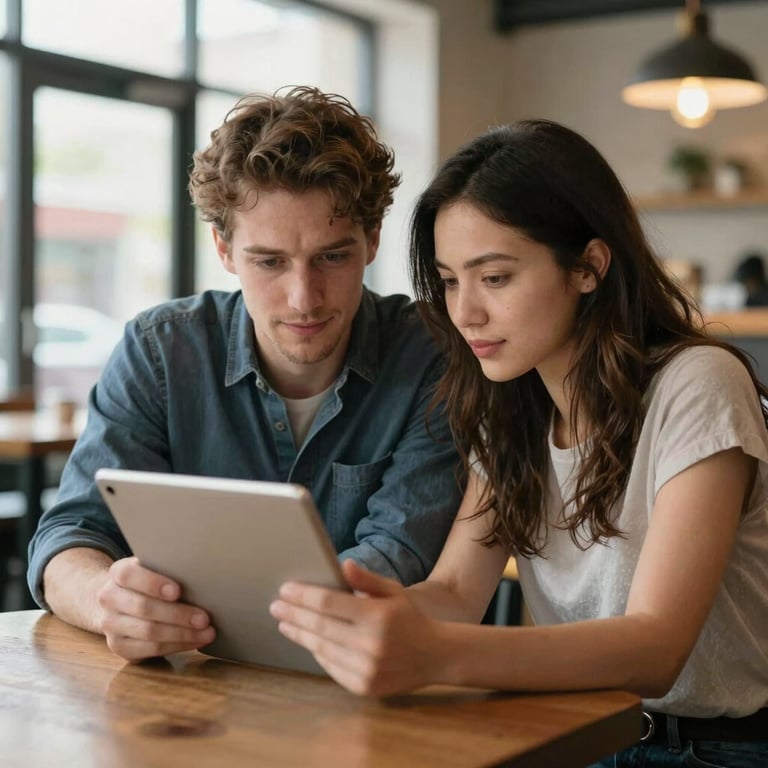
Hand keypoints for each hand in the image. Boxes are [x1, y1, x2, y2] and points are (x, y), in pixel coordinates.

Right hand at [97, 556, 214, 661]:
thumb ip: (170, 568)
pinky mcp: (118, 646)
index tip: (178, 591)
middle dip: (177, 615)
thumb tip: (202, 576)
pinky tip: (195, 641)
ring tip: (207, 632)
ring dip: (182, 634)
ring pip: (148, 632)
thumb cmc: (150, 580)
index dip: (153, 583)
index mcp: (118, 573)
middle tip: (204, 618)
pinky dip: (177, 646)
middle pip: (143, 608)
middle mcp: (109, 598)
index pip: (129, 575)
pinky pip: (150, 650)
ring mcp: (110, 625)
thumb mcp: (155, 567)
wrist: (121, 600)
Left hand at [270, 559, 443, 695]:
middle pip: (319, 626)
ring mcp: (366, 668)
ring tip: (285, 623)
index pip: (329, 603)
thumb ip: (367, 579)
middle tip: (275, 606)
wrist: (436, 656)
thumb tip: (342, 564)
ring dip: (300, 634)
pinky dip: (317, 652)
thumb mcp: (394, 591)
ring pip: (321, 648)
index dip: (303, 596)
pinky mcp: (363, 686)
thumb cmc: (410, 618)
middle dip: (294, 614)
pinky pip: (331, 667)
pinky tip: (308, 641)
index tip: (285, 589)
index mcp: (376, 616)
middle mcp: (370, 644)